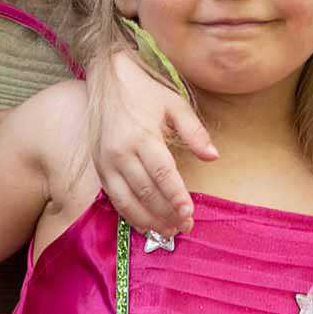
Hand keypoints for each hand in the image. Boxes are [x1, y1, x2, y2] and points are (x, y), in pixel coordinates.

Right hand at [91, 50, 215, 235]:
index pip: (162, 173)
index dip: (176, 196)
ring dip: (148, 220)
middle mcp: (121, 152)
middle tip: (185, 227)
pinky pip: (114, 199)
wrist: (106, 81)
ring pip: (127, 200)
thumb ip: (195, 131)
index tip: (189, 213)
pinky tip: (145, 225)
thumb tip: (213, 157)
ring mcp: (106, 162)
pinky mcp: (99, 168)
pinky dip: (129, 215)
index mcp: (142, 135)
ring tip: (168, 232)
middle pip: (146, 191)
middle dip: (166, 213)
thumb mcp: (174, 104)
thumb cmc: (144, 92)